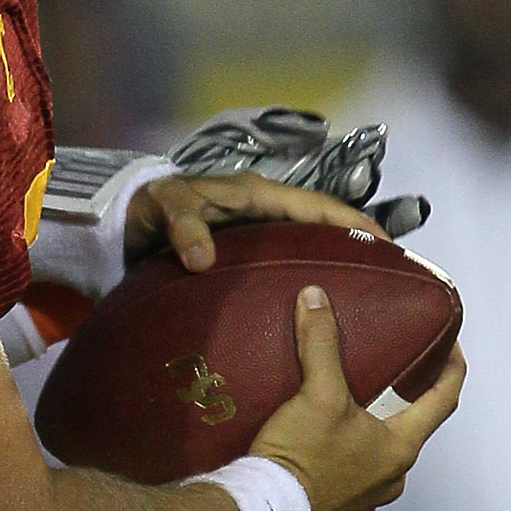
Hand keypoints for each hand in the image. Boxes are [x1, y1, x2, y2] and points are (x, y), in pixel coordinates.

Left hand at [126, 170, 389, 277]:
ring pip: (304, 250)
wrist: (123, 223)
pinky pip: (280, 269)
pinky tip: (307, 315)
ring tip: (360, 299)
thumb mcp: (167, 209)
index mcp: (257, 195)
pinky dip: (298, 284)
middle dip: (354, 247)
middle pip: (320, 229)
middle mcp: (263, 214)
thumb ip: (185, 230)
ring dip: (330, 267)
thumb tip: (203, 260)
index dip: (353, 222)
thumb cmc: (149, 207)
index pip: (317, 206)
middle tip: (388, 278)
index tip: (386, 244)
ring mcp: (254, 237)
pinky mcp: (241, 259)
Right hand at [249, 286, 461, 510]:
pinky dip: (342, 455)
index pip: (443, 400)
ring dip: (368, 430)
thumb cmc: (302, 459)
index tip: (450, 347)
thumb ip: (321, 343)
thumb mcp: (316, 394)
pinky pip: (348, 476)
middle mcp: (390, 478)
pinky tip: (318, 442)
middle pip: (407, 429)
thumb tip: (316, 298)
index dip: (451, 369)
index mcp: (400, 447)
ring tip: (346, 406)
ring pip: (376, 455)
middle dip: (401, 401)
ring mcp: (364, 499)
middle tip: (390, 372)